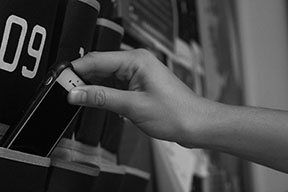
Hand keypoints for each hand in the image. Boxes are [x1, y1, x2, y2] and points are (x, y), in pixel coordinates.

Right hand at [68, 49, 213, 145]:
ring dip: (95, 88)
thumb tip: (77, 93)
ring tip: (82, 101)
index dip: (76, 71)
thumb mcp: (133, 106)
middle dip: (85, 80)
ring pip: (108, 76)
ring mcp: (139, 73)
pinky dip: (106, 92)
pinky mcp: (140, 84)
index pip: (96, 60)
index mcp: (137, 60)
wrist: (195, 124)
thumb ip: (101, 98)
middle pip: (101, 66)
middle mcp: (138, 62)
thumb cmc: (176, 113)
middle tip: (69, 95)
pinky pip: (117, 84)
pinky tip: (100, 102)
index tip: (62, 83)